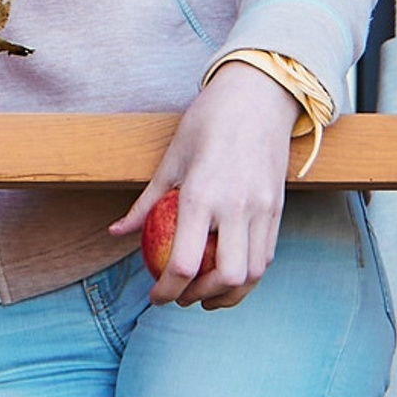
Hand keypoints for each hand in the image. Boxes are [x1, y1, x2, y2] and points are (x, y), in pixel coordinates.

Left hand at [111, 62, 300, 308]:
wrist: (257, 98)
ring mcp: (262, 211)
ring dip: (228, 295)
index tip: (156, 297)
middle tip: (182, 297)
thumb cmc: (207, 123)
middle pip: (225, 278)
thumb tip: (117, 232)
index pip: (185, 262)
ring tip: (206, 294)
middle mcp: (235, 208)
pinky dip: (247, 275)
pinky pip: (266, 257)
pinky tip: (228, 273)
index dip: (167, 290)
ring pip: (252, 275)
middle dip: (200, 298)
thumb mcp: (171, 159)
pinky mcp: (279, 211)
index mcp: (201, 195)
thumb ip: (146, 202)